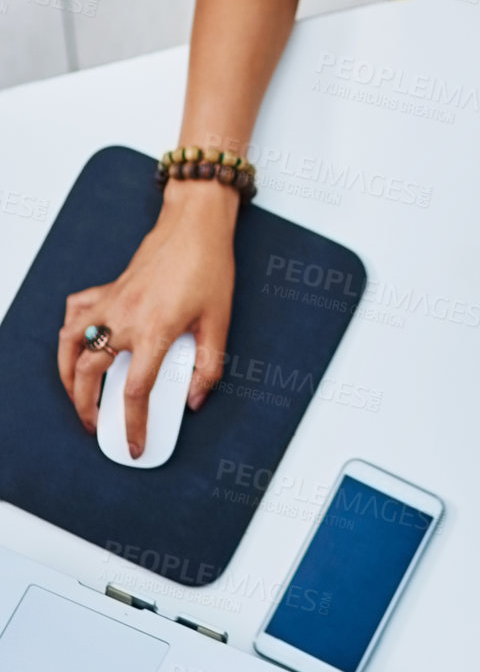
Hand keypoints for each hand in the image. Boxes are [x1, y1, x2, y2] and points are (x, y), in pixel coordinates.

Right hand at [57, 179, 237, 457]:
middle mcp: (124, 319)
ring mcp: (109, 302)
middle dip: (86, 407)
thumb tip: (195, 400)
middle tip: (96, 426)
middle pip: (89, 374)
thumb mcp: (220, 323)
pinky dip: (70, 330)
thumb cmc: (209, 270)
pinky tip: (79, 343)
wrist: (195, 227)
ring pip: (70, 344)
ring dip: (67, 375)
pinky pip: (76, 311)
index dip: (133, 425)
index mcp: (155, 332)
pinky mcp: (106, 289)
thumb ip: (209, 367)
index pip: (135, 392)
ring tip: (76, 395)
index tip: (134, 445)